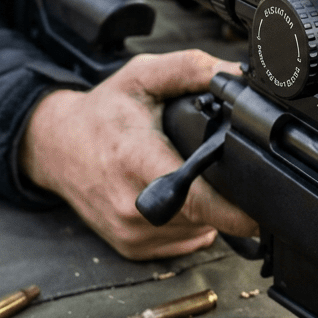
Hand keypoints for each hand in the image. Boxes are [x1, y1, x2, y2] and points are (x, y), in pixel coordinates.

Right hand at [20, 49, 257, 259]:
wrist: (55, 147)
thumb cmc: (101, 114)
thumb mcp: (142, 76)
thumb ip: (191, 69)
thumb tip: (237, 75)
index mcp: (136, 160)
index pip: (195, 198)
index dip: (235, 209)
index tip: (262, 212)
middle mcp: (132, 204)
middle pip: (206, 215)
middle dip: (225, 197)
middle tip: (222, 170)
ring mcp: (130, 232)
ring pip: (198, 231)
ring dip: (208, 210)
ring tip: (193, 178)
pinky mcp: (131, 248)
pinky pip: (183, 242)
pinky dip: (191, 224)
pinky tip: (180, 199)